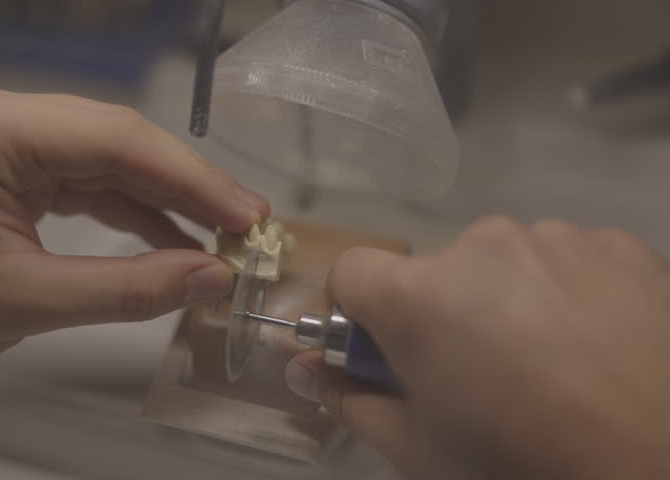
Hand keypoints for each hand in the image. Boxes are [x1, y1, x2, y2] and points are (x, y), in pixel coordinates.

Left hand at [0, 84, 268, 374]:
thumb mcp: (22, 303)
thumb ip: (125, 290)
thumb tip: (210, 279)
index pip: (113, 140)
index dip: (191, 178)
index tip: (245, 215)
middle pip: (116, 140)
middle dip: (186, 185)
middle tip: (246, 226)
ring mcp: (2, 138)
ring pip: (106, 159)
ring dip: (164, 199)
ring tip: (220, 236)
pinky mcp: (8, 165)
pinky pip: (84, 180)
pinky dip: (129, 211)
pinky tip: (171, 240)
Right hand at [287, 218, 669, 478]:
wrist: (666, 459)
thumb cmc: (520, 458)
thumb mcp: (420, 449)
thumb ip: (349, 399)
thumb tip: (302, 367)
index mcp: (419, 295)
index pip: (351, 271)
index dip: (358, 314)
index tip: (386, 353)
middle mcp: (482, 245)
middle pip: (433, 272)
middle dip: (441, 315)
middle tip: (481, 376)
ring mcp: (555, 237)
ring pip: (503, 263)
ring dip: (508, 300)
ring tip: (551, 362)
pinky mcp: (616, 243)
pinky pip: (566, 259)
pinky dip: (567, 293)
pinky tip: (597, 345)